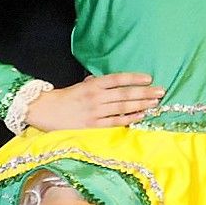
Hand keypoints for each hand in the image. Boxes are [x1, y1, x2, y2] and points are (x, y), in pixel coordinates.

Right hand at [23, 73, 163, 130]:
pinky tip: (142, 116)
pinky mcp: (92, 126)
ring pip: (122, 108)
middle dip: (145, 93)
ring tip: (155, 103)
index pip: (118, 79)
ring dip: (141, 105)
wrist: (44, 111)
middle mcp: (95, 97)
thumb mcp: (81, 85)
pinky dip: (129, 119)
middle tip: (161, 91)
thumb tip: (116, 83)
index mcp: (92, 84)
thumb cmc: (66, 97)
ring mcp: (94, 112)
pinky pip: (115, 122)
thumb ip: (98, 83)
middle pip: (124, 94)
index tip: (149, 78)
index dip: (134, 78)